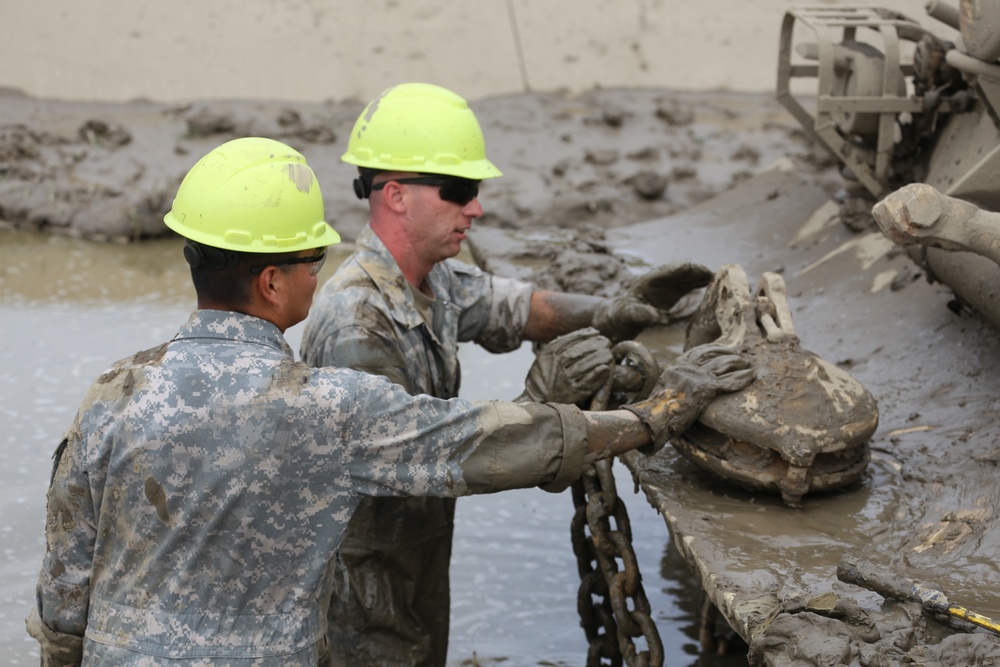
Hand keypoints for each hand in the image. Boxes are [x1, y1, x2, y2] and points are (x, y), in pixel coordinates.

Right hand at [518, 327, 612, 404]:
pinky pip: (585, 385)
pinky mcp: (573, 395)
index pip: (568, 341)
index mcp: (550, 354)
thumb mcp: (550, 354)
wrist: (538, 398)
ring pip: (582, 367)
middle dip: (593, 345)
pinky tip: (606, 369)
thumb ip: (567, 341)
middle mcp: (555, 367)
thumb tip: (590, 330)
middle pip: (575, 353)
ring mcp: (564, 381)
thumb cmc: (548, 373)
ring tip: (609, 354)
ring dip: (597, 358)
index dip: (584, 336)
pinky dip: (596, 376)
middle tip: (606, 342)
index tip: (597, 332)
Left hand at [594, 262, 713, 341]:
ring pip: (689, 275)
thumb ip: (643, 315)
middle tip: (717, 276)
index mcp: (650, 280)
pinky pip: (690, 283)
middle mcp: (661, 278)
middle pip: (683, 270)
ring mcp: (669, 283)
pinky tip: (714, 284)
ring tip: (721, 279)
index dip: (687, 270)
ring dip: (703, 276)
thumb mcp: (631, 315)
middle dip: (699, 271)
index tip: (702, 272)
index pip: (671, 270)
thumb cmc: (624, 315)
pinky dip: (701, 282)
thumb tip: (660, 319)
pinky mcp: (674, 290)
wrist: (622, 316)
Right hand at [622, 343, 753, 451]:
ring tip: (746, 363)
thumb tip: (677, 383)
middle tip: (738, 356)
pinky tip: (750, 375)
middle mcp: (688, 368)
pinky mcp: (705, 389)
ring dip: (737, 362)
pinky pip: (729, 381)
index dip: (712, 349)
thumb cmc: (656, 409)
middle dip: (728, 354)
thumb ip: (673, 381)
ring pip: (723, 364)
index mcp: (677, 367)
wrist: (654, 417)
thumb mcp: (663, 388)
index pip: (697, 352)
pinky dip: (742, 378)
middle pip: (713, 354)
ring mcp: (697, 378)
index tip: (721, 349)